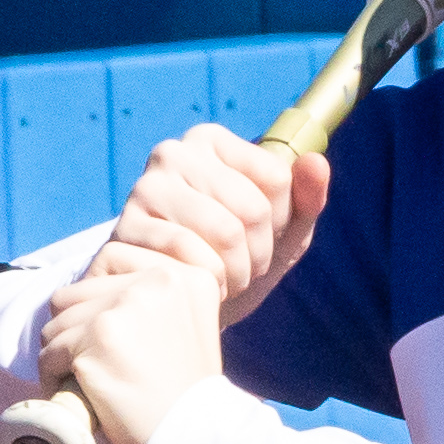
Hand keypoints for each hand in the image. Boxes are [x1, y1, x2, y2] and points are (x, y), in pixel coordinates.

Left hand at [42, 214, 231, 443]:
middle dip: (76, 330)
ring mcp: (123, 307)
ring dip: (62, 353)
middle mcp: (156, 281)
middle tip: (90, 363)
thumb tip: (97, 288)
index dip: (97, 299)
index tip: (109, 335)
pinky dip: (54, 376)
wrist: (193, 437)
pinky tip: (76, 393)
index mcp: (185, 275)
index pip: (111, 258)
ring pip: (58, 320)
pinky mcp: (96, 337)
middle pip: (78, 291)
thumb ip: (155, 298)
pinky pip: (50, 352)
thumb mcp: (190, 326)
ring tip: (82, 380)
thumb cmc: (187, 393)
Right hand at [113, 122, 325, 327]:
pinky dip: (209, 284)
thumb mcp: (282, 231)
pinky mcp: (127, 229)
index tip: (262, 235)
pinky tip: (198, 286)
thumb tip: (316, 163)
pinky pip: (192, 258)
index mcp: (210, 141)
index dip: (281, 222)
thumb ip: (306, 197)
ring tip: (224, 279)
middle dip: (259, 253)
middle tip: (242, 267)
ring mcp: (145, 189)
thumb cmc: (233, 258)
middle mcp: (174, 153)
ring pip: (226, 233)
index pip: (277, 177)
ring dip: (237, 273)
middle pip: (253, 208)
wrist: (178, 302)